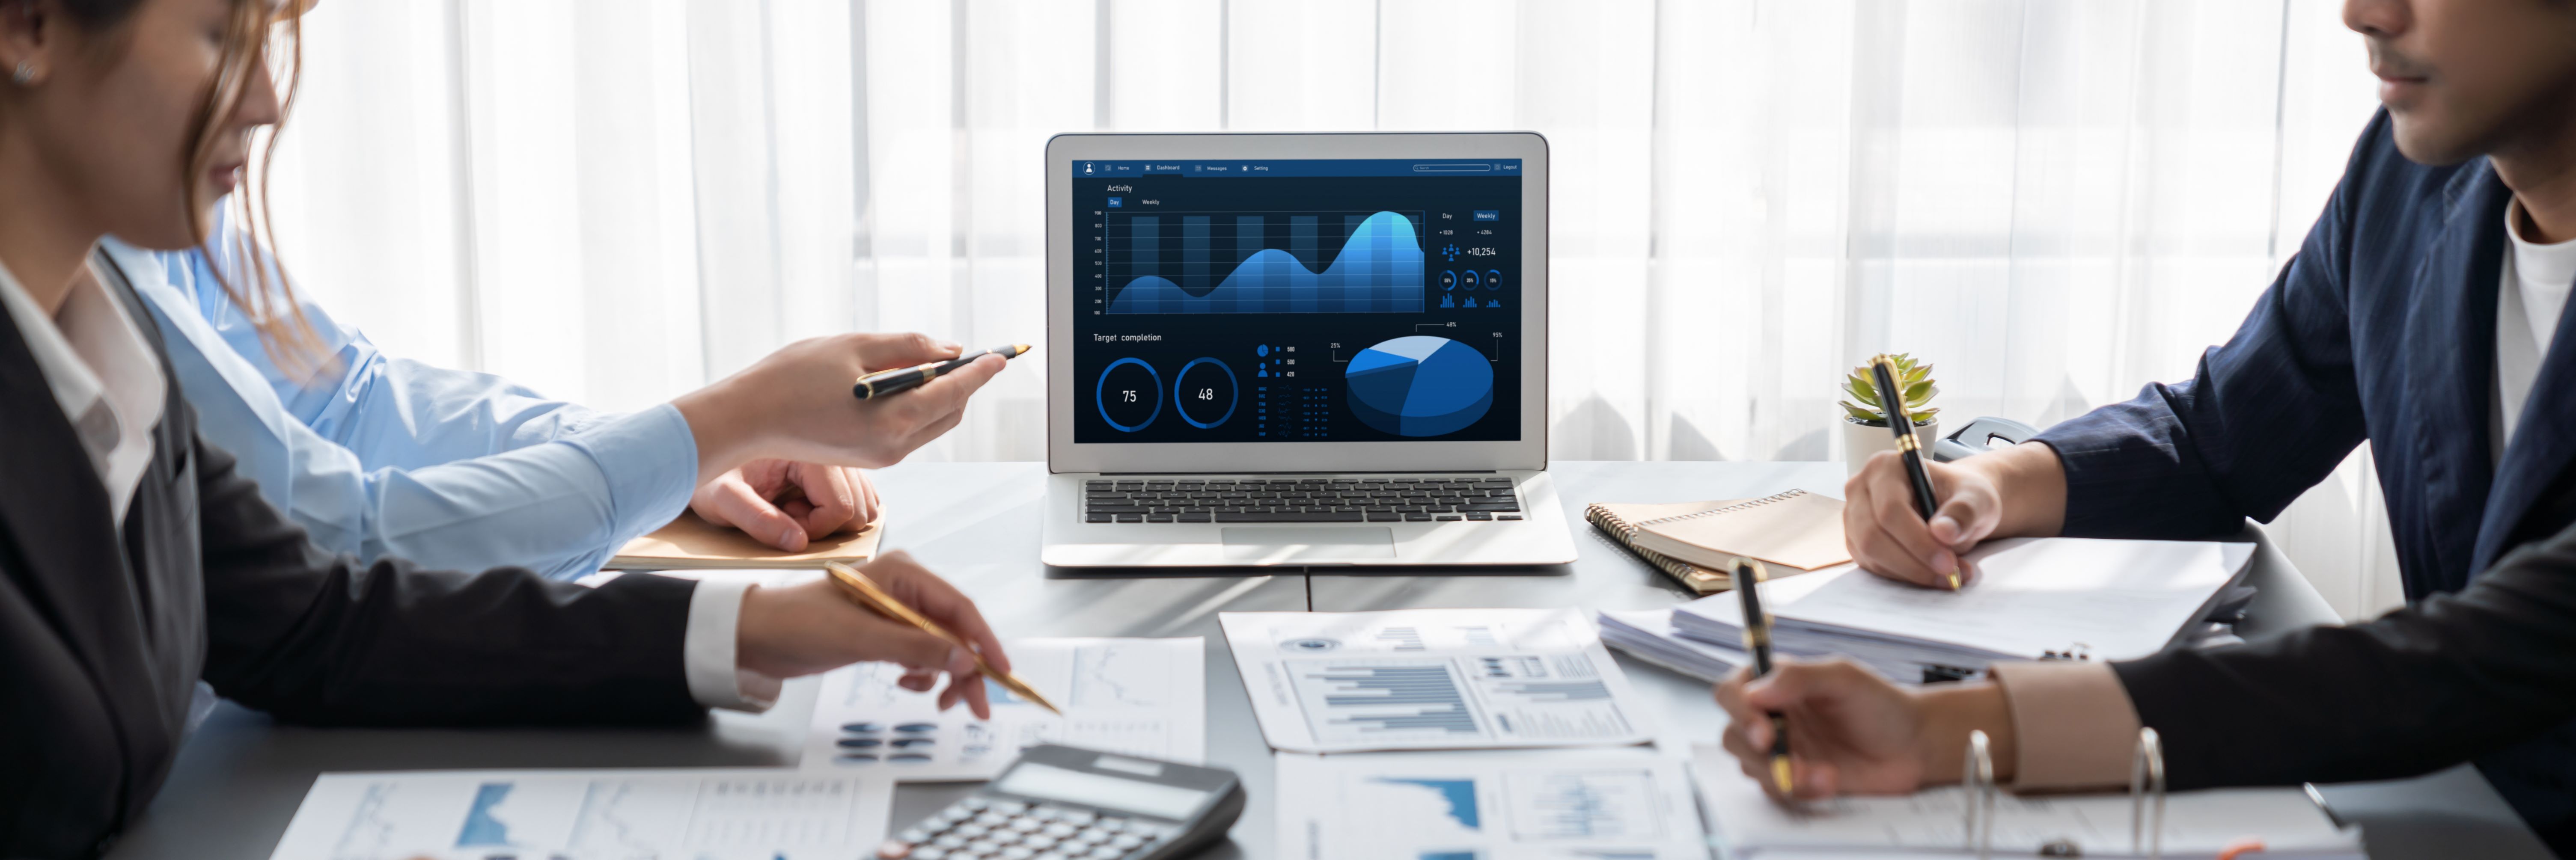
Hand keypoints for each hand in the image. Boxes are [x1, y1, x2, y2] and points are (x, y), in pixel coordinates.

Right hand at [672, 333, 1007, 482]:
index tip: (1000, 356)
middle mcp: (894, 446)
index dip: (981, 371)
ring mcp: (881, 457)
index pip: (955, 392)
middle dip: (964, 383)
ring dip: (939, 394)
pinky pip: (908, 430)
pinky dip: (916, 405)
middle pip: (949, 412)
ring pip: (930, 423)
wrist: (746, 418)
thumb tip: (949, 349)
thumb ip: (908, 347)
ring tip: (934, 362)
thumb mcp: (854, 347)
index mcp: (894, 420)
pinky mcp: (867, 458)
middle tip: (969, 354)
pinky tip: (903, 382)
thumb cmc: (791, 378)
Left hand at [691, 460, 880, 550]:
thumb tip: (799, 543)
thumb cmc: (709, 476)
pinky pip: (859, 496)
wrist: (701, 455)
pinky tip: (803, 503)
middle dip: (826, 524)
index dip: (815, 527)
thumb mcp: (722, 499)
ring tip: (794, 508)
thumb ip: (757, 520)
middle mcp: (827, 448)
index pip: (841, 504)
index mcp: (804, 448)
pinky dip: (838, 511)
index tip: (782, 522)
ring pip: (866, 503)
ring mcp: (834, 458)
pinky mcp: (833, 467)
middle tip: (787, 515)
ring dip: (834, 518)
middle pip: (860, 506)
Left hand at [734, 550, 1012, 718]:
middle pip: (955, 631)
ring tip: (937, 701)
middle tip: (976, 707)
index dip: (985, 641)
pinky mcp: (885, 632)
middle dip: (967, 669)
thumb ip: (916, 647)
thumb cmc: (799, 625)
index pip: (960, 607)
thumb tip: (966, 659)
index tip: (1002, 673)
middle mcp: (905, 589)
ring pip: (941, 646)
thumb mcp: (861, 638)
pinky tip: (907, 682)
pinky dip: (922, 673)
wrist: (756, 638)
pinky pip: (921, 655)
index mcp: (904, 574)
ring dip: (944, 675)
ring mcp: (896, 612)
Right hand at [1716, 661, 1934, 799]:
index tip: (1765, 733)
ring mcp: (1780, 749)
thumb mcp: (1843, 678)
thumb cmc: (1880, 705)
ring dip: (1783, 775)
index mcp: (1775, 683)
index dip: (1739, 713)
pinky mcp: (1792, 777)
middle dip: (1761, 754)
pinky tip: (1829, 782)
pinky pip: (1775, 790)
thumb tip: (1755, 691)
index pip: (1732, 692)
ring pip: (1751, 767)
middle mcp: (1771, 716)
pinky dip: (1799, 790)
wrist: (1912, 748)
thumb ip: (1798, 678)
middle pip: (1733, 735)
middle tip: (1795, 762)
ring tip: (1825, 775)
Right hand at [1843, 441, 2065, 587]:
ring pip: (1870, 554)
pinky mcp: (1856, 540)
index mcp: (1885, 467)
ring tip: (1949, 576)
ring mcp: (1853, 516)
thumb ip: (1963, 512)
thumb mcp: (1976, 498)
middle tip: (1950, 576)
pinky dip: (1903, 576)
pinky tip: (1930, 573)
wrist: (1953, 506)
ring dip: (1910, 573)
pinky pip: (1872, 566)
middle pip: (1873, 535)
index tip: (1949, 562)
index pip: (1890, 509)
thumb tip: (1943, 532)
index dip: (1918, 541)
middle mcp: (1860, 488)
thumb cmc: (1961, 496)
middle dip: (1913, 562)